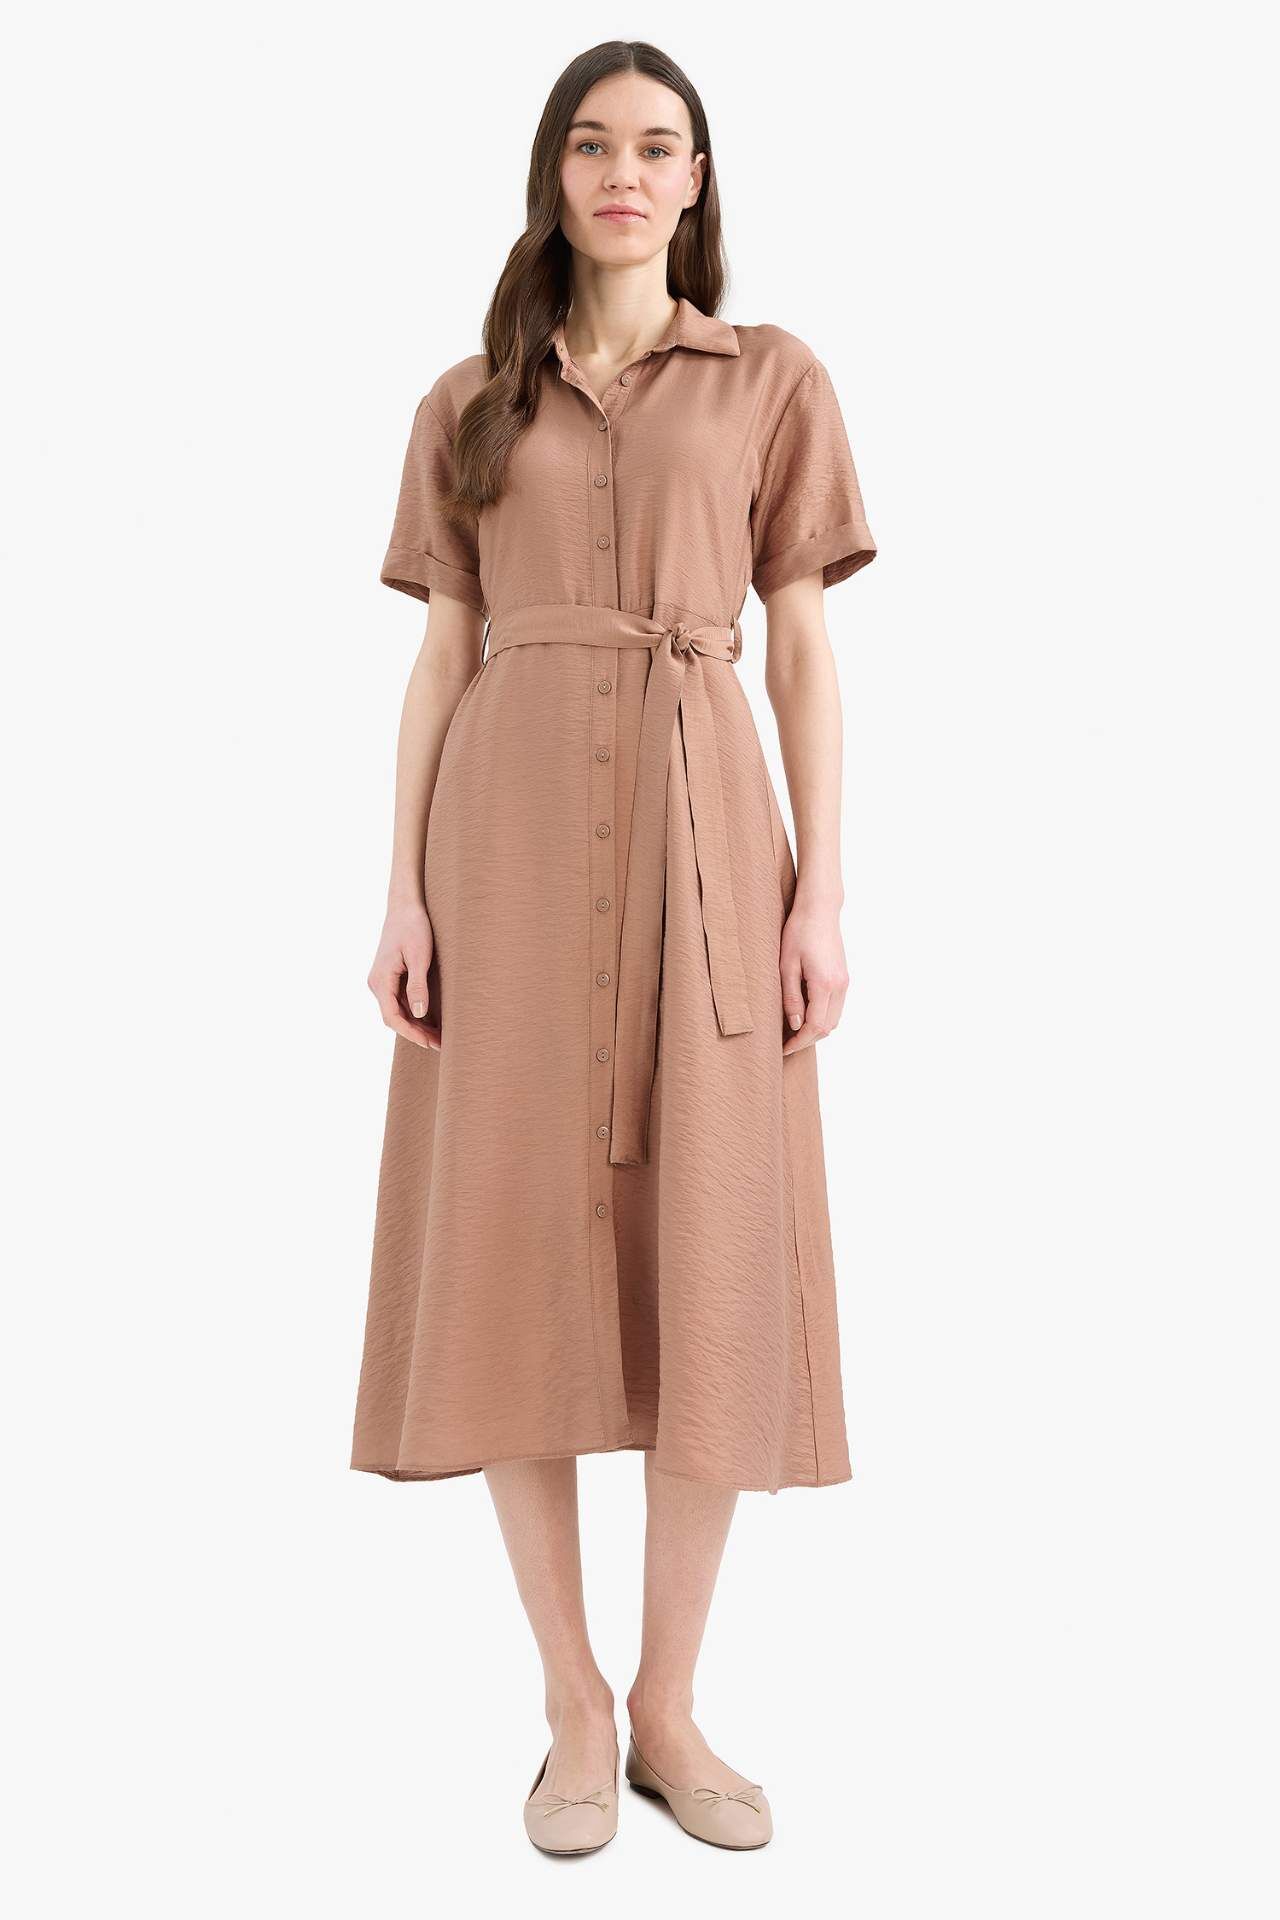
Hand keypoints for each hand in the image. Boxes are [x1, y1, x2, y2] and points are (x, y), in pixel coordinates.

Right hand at [367, 902, 439, 1049]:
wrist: (405, 905)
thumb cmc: (413, 926)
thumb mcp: (419, 956)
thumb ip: (418, 986)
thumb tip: (419, 1014)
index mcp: (381, 980)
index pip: (392, 1017)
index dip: (411, 1033)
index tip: (430, 1043)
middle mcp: (377, 983)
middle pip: (394, 1017)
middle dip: (416, 1033)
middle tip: (440, 1044)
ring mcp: (382, 981)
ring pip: (397, 1011)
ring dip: (416, 1025)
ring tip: (438, 1035)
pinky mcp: (389, 977)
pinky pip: (399, 1001)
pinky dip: (414, 1013)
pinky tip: (430, 1019)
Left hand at [779, 899, 848, 1054]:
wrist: (820, 909)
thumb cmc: (799, 932)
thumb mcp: (786, 965)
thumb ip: (791, 997)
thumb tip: (794, 1025)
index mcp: (825, 984)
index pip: (815, 1026)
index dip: (799, 1042)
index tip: (784, 1048)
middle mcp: (839, 986)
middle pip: (828, 1027)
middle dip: (807, 1039)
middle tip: (786, 1042)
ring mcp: (844, 982)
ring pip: (834, 1019)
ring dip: (815, 1029)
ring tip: (793, 1029)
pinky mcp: (843, 977)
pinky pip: (836, 1007)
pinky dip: (822, 1016)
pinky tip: (805, 1013)